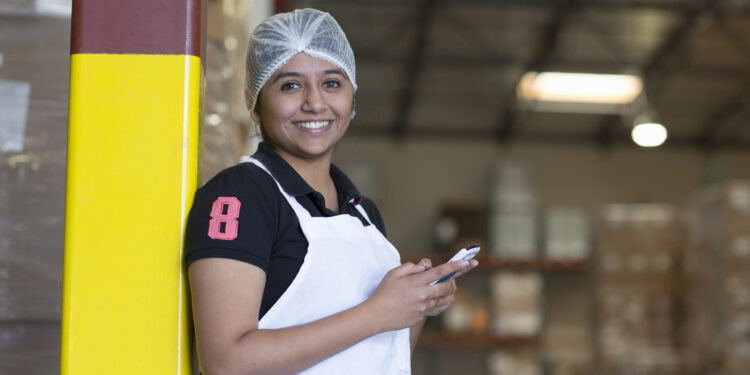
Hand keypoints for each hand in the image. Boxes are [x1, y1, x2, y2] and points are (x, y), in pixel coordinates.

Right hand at [363, 257, 477, 331]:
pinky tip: (437, 300)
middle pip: (447, 287)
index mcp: (416, 282)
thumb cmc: (383, 292)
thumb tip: (423, 268)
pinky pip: (436, 308)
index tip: (465, 262)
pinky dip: (439, 303)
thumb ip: (410, 267)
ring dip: (448, 293)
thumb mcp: (393, 274)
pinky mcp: (421, 316)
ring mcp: (423, 307)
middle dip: (453, 281)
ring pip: (444, 299)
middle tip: (453, 279)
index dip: (454, 266)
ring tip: (447, 289)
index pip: (440, 272)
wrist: (377, 315)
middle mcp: (423, 295)